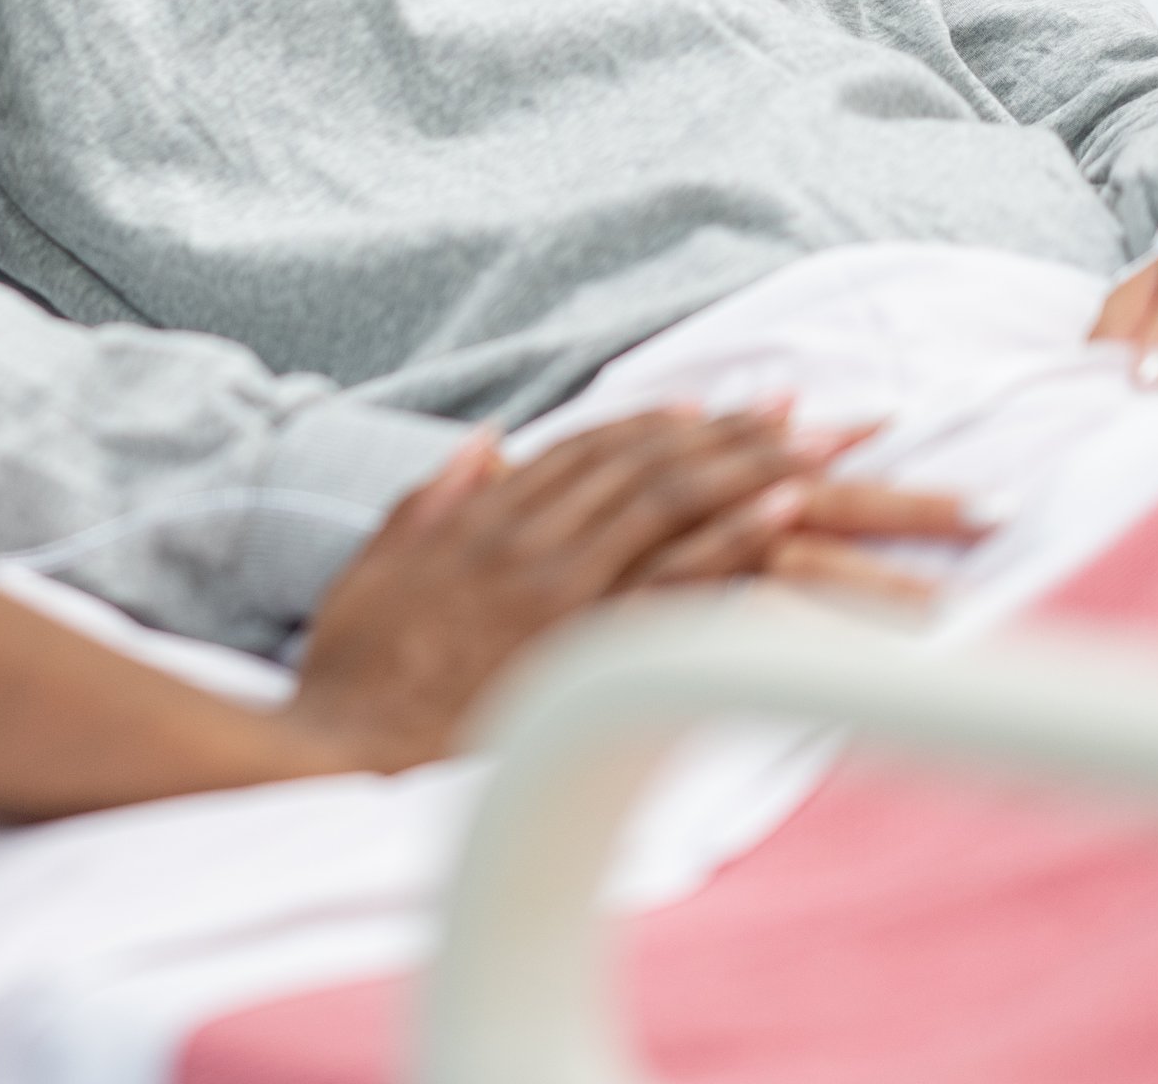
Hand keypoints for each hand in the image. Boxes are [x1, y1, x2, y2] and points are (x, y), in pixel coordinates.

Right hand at [279, 410, 968, 773]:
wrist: (339, 751)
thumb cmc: (354, 671)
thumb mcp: (376, 564)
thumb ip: (431, 498)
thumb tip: (484, 443)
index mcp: (484, 519)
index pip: (587, 448)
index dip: (659, 421)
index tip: (716, 406)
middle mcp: (531, 539)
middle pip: (646, 464)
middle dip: (729, 432)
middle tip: (805, 413)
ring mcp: (561, 589)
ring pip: (669, 502)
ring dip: (748, 465)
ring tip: (818, 446)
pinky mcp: (583, 647)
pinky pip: (674, 580)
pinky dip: (734, 536)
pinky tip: (786, 511)